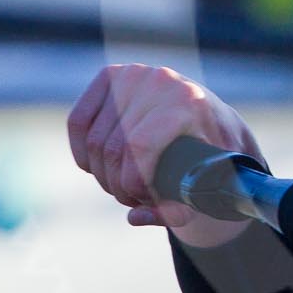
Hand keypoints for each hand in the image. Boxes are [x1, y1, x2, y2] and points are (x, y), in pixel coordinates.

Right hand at [67, 63, 262, 248]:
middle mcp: (160, 82)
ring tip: (122, 185)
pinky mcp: (112, 75)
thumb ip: (177, 209)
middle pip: (114, 148)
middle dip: (117, 185)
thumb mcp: (208, 185)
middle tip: (132, 198)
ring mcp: (134, 75)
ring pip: (94, 140)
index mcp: (189, 103)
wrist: (213, 120)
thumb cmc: (214, 157)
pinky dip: (81, 151)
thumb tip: (134, 218)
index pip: (139, 148)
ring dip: (101, 174)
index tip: (141, 200)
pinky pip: (78, 121)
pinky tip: (95, 167)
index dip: (132, 183)